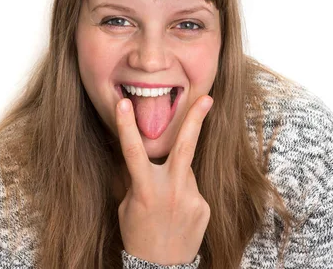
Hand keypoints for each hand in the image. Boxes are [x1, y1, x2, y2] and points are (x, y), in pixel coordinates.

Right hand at [115, 95, 212, 265]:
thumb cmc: (138, 235)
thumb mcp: (128, 206)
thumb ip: (139, 181)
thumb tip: (148, 160)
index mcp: (145, 189)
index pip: (133, 152)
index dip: (127, 126)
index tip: (124, 103)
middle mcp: (171, 190)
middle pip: (185, 147)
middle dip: (196, 119)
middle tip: (208, 97)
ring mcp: (191, 199)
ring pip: (185, 171)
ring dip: (177, 176)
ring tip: (167, 203)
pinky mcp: (204, 208)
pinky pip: (193, 190)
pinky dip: (184, 195)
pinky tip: (178, 214)